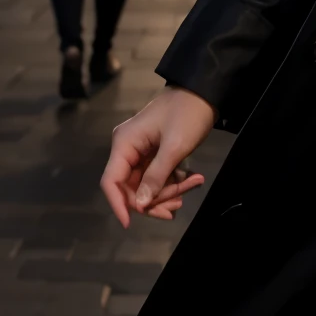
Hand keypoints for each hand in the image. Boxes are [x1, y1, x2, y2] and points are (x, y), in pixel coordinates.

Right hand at [101, 87, 214, 227]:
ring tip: (192, 185)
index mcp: (124, 143)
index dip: (118, 204)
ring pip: (147, 184)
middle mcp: (127, 148)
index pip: (111, 182)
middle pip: (131, 187)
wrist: (204, 92)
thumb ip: (156, 177)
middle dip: (154, 199)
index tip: (129, 224)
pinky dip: (173, 181)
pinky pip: (157, 175)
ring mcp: (140, 150)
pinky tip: (192, 179)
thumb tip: (141, 205)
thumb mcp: (174, 148)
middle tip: (178, 204)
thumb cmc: (188, 114)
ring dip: (168, 191)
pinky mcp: (154, 152)